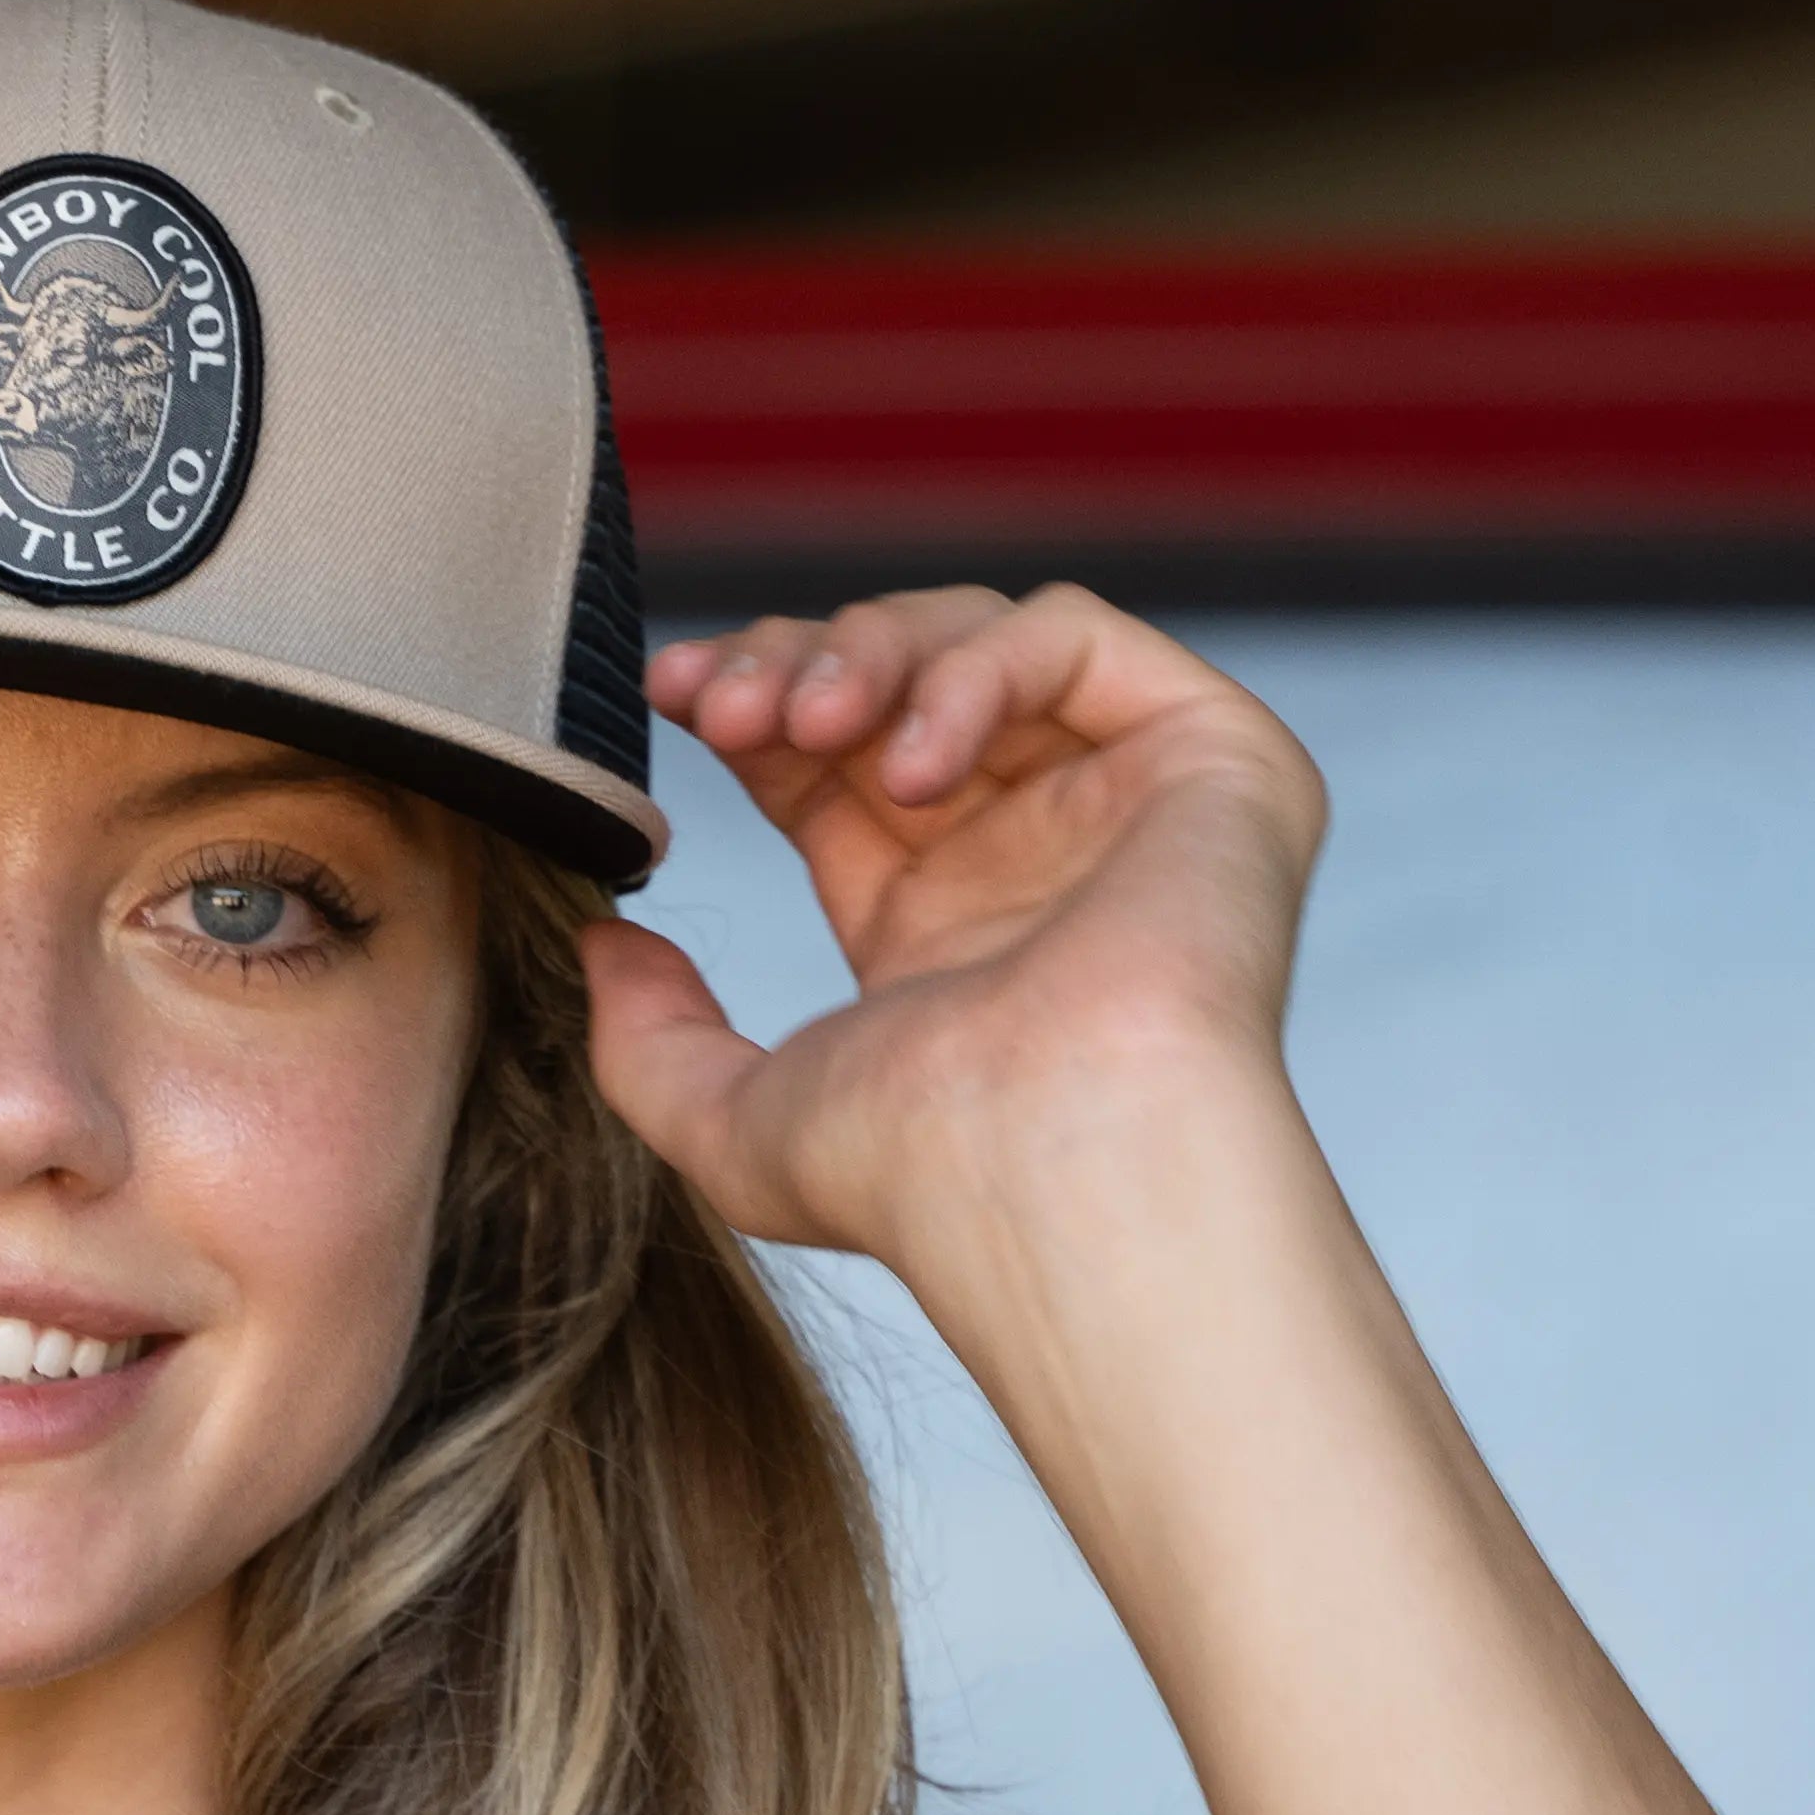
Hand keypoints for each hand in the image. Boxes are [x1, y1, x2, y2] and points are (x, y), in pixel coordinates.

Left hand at [581, 587, 1331, 1281]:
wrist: (1042, 1174)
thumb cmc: (911, 1172)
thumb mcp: (728, 1119)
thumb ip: (647, 1039)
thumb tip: (601, 949)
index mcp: (938, 925)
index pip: (835, 766)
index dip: (754, 711)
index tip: (675, 698)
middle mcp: (1037, 856)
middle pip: (902, 685)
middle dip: (796, 666)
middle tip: (722, 706)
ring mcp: (1128, 803)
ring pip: (984, 640)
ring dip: (867, 655)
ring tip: (805, 726)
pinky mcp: (1213, 760)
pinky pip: (1076, 641)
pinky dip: (975, 668)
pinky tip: (913, 761)